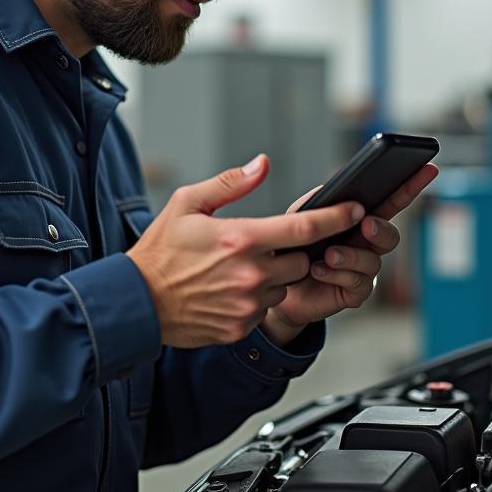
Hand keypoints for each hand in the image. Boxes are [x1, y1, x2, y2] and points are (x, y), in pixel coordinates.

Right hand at [126, 154, 364, 348]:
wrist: (136, 302)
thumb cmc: (159, 250)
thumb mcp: (188, 203)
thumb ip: (231, 182)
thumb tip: (262, 164)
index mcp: (242, 238)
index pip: (304, 228)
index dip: (336, 218)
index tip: (355, 210)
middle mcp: (252, 274)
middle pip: (301, 261)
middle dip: (290, 252)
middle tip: (259, 245)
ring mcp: (248, 304)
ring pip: (284, 287)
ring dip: (273, 277)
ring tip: (237, 268)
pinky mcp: (241, 327)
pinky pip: (265, 310)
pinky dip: (255, 298)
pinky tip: (227, 289)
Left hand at [260, 163, 439, 346]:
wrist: (278, 285)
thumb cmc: (294, 247)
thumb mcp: (301, 217)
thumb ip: (322, 203)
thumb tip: (343, 193)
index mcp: (357, 219)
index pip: (389, 200)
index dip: (410, 185)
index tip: (427, 168)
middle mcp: (366, 243)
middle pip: (390, 234)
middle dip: (380, 229)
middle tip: (366, 225)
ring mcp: (363, 268)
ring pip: (372, 261)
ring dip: (349, 256)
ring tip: (327, 255)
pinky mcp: (354, 292)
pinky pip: (357, 282)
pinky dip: (335, 275)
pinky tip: (318, 270)